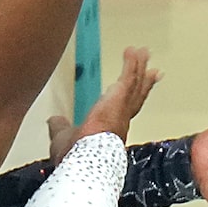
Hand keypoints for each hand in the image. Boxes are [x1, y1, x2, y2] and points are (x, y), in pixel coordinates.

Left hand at [46, 47, 159, 161]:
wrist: (85, 155)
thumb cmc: (76, 153)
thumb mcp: (63, 136)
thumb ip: (60, 127)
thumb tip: (53, 120)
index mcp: (110, 130)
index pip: (125, 112)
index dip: (131, 102)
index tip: (138, 94)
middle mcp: (121, 118)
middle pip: (136, 96)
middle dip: (144, 82)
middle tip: (153, 71)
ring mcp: (123, 106)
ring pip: (134, 83)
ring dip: (139, 67)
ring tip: (143, 53)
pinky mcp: (120, 96)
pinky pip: (128, 76)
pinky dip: (130, 63)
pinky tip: (132, 51)